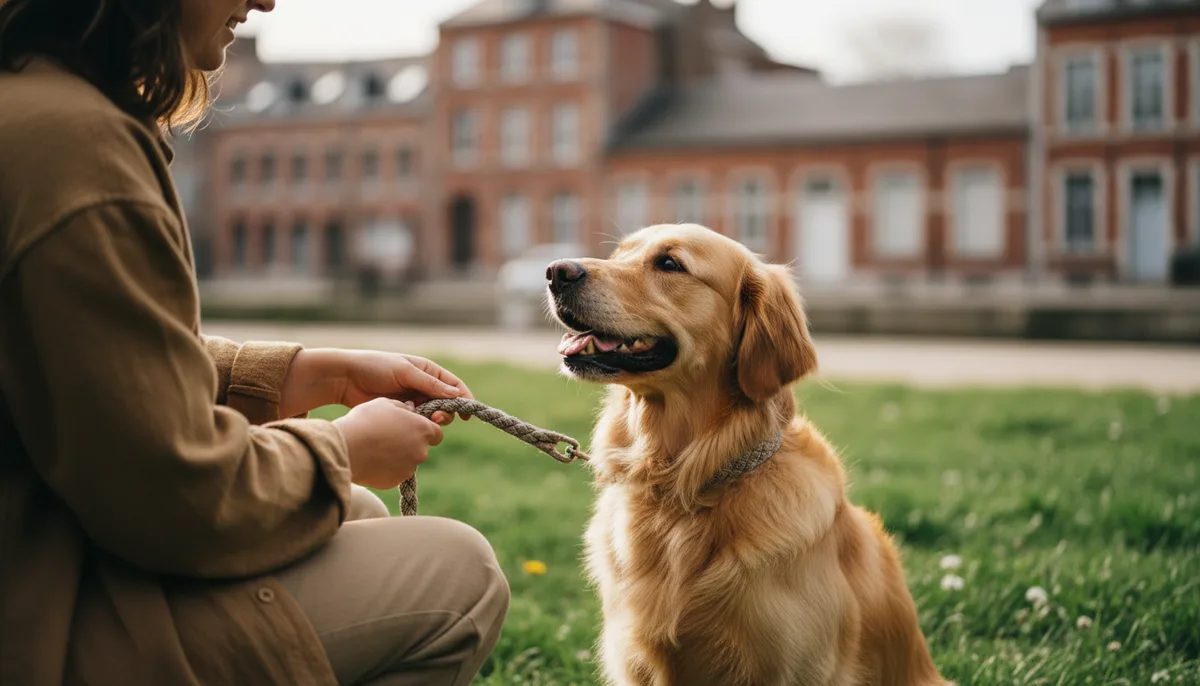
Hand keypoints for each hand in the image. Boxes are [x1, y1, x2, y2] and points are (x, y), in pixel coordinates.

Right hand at [332, 398, 443, 489]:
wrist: (345, 448)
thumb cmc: (365, 421)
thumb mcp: (384, 404)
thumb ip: (403, 407)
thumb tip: (410, 410)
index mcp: (423, 430)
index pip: (436, 433)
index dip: (425, 430)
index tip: (412, 429)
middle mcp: (421, 451)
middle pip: (421, 448)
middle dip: (410, 444)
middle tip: (388, 437)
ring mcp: (409, 469)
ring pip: (407, 462)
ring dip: (398, 457)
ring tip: (375, 448)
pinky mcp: (395, 482)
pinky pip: (394, 473)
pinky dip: (387, 469)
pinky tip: (371, 460)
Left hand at [337, 351, 472, 425]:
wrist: (346, 379)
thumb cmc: (375, 367)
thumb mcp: (404, 371)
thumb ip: (430, 384)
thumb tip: (456, 395)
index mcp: (428, 371)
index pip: (454, 385)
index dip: (464, 398)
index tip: (468, 412)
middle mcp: (423, 386)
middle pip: (447, 404)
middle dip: (447, 412)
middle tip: (436, 417)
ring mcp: (413, 401)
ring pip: (433, 415)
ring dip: (432, 420)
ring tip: (421, 419)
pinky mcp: (402, 414)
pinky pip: (417, 422)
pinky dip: (418, 425)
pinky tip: (409, 423)